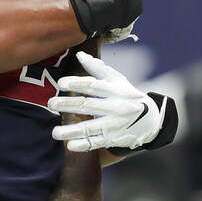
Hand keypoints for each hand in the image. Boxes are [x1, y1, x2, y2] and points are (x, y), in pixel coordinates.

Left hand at [48, 51, 177, 151]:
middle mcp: (114, 107)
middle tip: (51, 103)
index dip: (77, 83)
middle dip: (67, 105)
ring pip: (89, 128)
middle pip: (87, 106)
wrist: (150, 120)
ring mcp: (113, 124)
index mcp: (114, 90)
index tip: (61, 83)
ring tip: (54, 133)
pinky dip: (83, 145)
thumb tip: (80, 55)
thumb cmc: (127, 95)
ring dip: (71, 131)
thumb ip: (98, 68)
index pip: (93, 85)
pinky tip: (70, 145)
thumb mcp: (117, 80)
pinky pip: (96, 143)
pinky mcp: (112, 138)